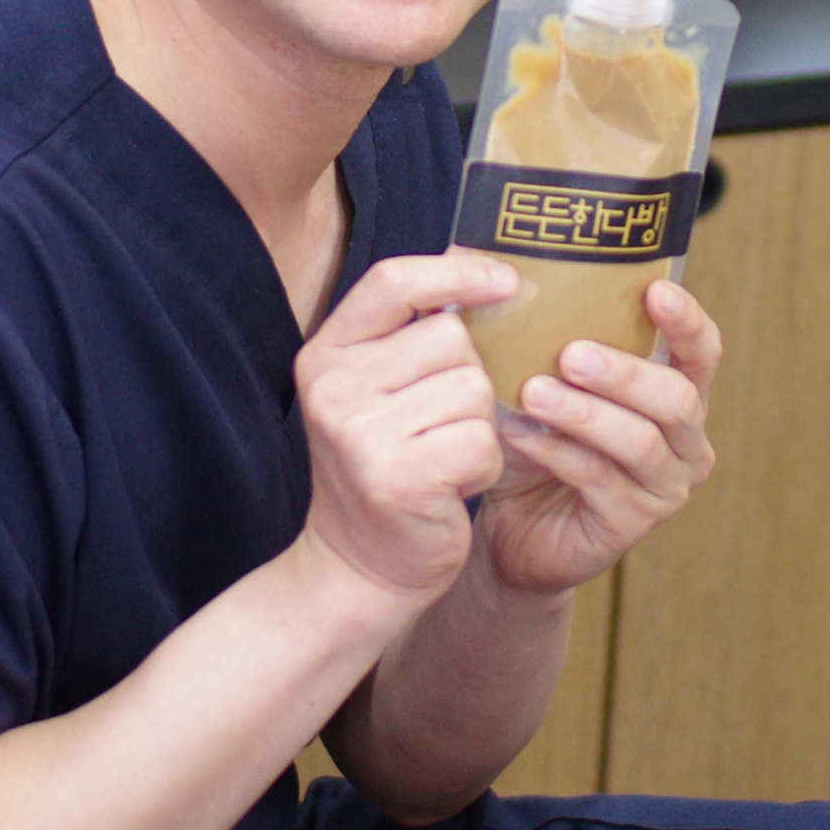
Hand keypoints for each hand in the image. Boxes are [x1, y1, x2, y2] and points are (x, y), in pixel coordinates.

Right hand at [295, 252, 516, 605]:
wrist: (357, 569)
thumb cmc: (385, 468)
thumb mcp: (377, 391)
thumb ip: (411, 333)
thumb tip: (477, 260)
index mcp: (325, 354)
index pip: (392, 281)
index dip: (454, 273)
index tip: (504, 280)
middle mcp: (333, 389)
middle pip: (450, 338)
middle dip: (468, 378)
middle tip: (440, 425)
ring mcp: (361, 435)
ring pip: (473, 390)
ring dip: (477, 427)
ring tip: (442, 458)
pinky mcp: (399, 479)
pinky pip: (482, 442)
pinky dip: (483, 466)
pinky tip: (451, 486)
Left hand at [480, 277, 718, 596]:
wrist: (509, 527)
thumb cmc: (531, 437)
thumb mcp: (531, 375)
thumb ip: (521, 319)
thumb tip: (471, 243)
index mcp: (673, 390)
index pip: (702, 350)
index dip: (687, 320)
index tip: (655, 290)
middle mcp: (684, 439)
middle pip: (677, 398)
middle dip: (626, 372)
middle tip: (570, 353)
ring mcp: (665, 486)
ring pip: (641, 442)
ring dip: (586, 413)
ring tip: (534, 392)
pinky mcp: (632, 524)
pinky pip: (602, 481)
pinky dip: (558, 452)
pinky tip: (519, 434)